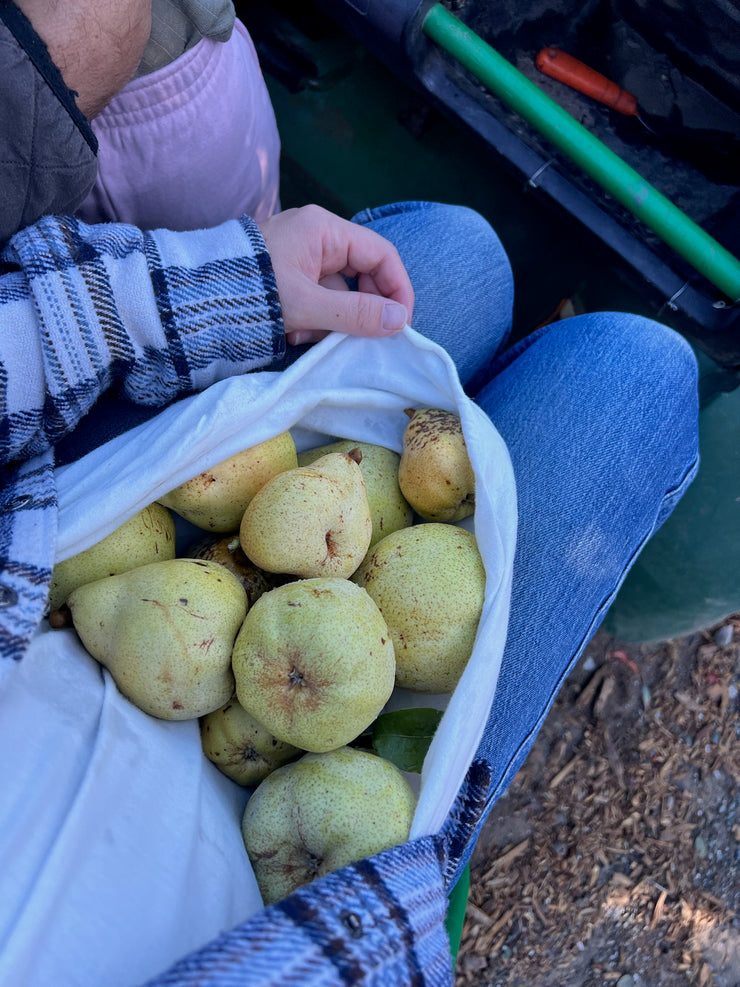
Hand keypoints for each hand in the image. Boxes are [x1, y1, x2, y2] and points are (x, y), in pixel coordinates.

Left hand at [258, 205, 413, 345]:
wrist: (194, 299)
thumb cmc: (251, 292)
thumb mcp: (307, 306)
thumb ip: (355, 314)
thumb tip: (398, 322)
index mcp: (324, 229)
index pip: (381, 254)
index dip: (396, 289)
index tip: (400, 324)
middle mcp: (315, 236)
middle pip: (360, 275)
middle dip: (357, 310)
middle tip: (353, 339)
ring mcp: (299, 256)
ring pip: (337, 293)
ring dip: (329, 321)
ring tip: (303, 334)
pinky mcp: (285, 276)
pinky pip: (315, 299)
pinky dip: (310, 320)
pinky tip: (290, 330)